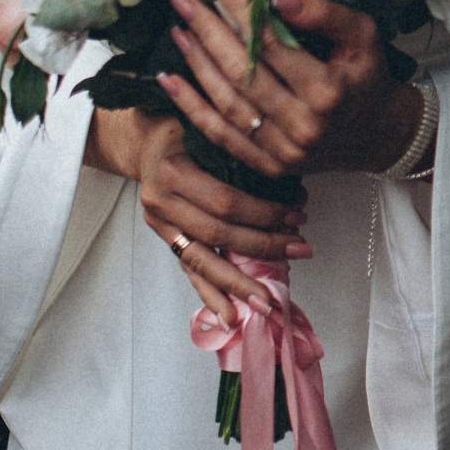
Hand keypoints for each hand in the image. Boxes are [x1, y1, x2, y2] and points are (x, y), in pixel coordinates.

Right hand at [85, 107, 308, 325]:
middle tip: (301, 251)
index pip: (225, 201)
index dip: (264, 213)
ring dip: (238, 283)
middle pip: (217, 233)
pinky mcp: (165, 240)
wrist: (148, 143)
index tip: (299, 217)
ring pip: (202, 260)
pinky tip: (230, 317)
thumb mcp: (213, 134)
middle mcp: (162, 201)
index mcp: (175, 170)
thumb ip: (244, 158)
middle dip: (263, 246)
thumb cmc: (190, 132)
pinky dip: (211, 295)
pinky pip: (189, 271)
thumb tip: (297, 193)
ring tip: (266, 304)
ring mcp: (160, 225)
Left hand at [159, 0, 423, 181]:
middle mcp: (303, 125)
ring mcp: (284, 151)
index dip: (240, 9)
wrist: (376, 133)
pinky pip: (221, 135)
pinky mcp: (268, 166)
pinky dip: (191, 107)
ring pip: (227, 103)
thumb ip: (325, 13)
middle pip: (242, 72)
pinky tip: (170, 80)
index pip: (270, 43)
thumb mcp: (363, 34)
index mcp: (328, 92)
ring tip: (179, 29)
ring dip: (196, 64)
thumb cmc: (366, 75)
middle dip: (208, 31)